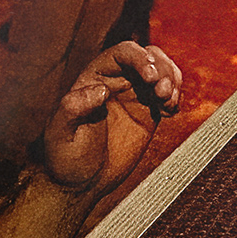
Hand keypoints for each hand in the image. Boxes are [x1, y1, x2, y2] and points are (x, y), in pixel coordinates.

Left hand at [39, 40, 183, 199]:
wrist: (83, 183)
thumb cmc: (66, 159)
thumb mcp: (60, 134)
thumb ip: (73, 108)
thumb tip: (100, 89)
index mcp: (94, 78)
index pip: (122, 54)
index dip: (139, 58)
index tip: (149, 76)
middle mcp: (116, 82)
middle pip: (147, 57)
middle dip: (161, 68)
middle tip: (163, 91)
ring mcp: (134, 96)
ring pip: (162, 71)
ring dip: (172, 79)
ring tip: (168, 101)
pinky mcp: (149, 113)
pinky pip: (169, 94)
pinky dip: (176, 97)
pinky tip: (170, 111)